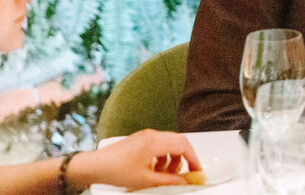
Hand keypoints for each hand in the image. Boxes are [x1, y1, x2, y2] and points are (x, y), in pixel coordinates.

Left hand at [74, 129, 201, 189]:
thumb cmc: (114, 171)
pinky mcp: (141, 138)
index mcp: (154, 143)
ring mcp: (146, 135)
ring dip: (173, 158)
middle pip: (180, 142)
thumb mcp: (144, 180)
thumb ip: (168, 180)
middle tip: (187, 172)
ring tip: (165, 173)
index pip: (183, 146)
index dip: (194, 159)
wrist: (94, 165)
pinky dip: (164, 155)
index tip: (197, 170)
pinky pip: (160, 144)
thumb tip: (184, 181)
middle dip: (185, 158)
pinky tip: (155, 168)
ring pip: (170, 143)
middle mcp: (152, 135)